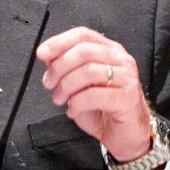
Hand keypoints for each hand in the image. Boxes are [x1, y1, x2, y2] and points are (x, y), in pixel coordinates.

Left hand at [36, 27, 151, 164]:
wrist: (126, 134)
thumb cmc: (102, 108)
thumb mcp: (78, 85)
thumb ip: (65, 67)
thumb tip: (47, 54)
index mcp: (109, 50)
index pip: (83, 35)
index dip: (59, 42)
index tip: (41, 54)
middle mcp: (121, 60)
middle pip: (84, 51)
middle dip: (59, 67)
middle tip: (48, 83)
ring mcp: (127, 78)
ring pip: (88, 72)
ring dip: (66, 86)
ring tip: (59, 99)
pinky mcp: (127, 98)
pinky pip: (94, 95)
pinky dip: (77, 103)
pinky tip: (72, 110)